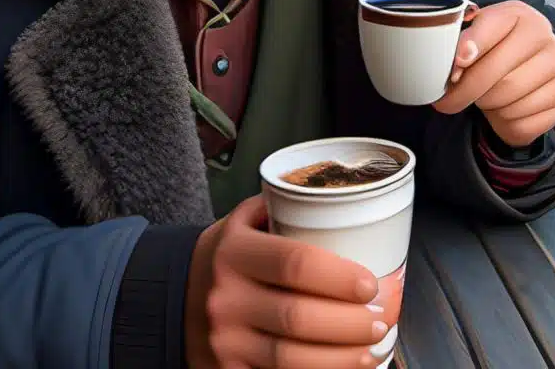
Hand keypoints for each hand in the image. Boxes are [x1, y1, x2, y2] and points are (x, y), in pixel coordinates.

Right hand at [185, 195, 387, 368]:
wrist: (172, 296)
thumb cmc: (225, 256)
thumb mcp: (242, 221)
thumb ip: (283, 209)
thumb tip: (342, 202)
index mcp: (234, 251)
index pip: (294, 263)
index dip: (339, 276)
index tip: (370, 282)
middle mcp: (226, 297)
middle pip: (299, 317)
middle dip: (350, 322)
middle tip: (382, 317)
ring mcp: (225, 341)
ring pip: (293, 360)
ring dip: (343, 357)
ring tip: (372, 347)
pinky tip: (344, 366)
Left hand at [432, 0, 554, 147]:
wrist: (523, 60)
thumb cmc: (491, 45)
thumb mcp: (474, 33)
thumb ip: (462, 42)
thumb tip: (459, 62)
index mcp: (520, 15)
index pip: (491, 30)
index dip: (468, 49)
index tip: (454, 68)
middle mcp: (546, 38)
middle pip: (497, 75)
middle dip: (466, 92)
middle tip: (448, 100)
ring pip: (508, 102)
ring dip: (486, 106)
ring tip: (484, 96)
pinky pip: (523, 123)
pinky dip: (504, 123)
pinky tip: (503, 108)